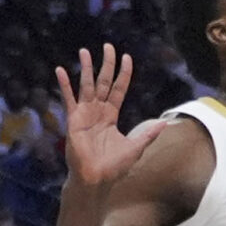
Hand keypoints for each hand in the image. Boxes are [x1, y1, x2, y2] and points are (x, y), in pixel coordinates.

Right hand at [54, 45, 165, 186]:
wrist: (96, 179)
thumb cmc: (114, 166)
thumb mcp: (136, 147)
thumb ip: (148, 134)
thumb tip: (165, 123)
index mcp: (111, 115)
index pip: (119, 89)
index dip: (123, 73)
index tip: (126, 57)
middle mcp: (98, 111)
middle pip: (104, 82)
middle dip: (106, 64)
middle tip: (108, 46)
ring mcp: (85, 114)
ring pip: (87, 86)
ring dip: (85, 68)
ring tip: (84, 51)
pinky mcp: (74, 120)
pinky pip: (69, 99)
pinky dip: (65, 85)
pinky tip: (60, 71)